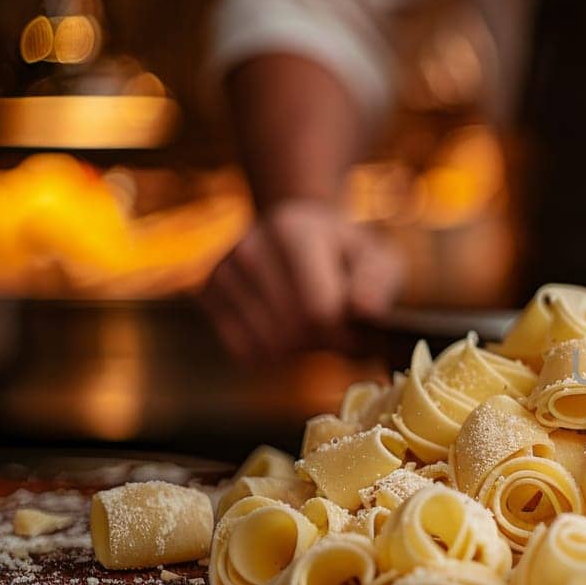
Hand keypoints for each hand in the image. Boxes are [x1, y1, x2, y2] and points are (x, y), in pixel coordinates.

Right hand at [199, 199, 403, 360]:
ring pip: (268, 346)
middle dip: (325, 343)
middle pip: (292, 331)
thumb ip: (377, 282)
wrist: (297, 230)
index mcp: (293, 231)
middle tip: (341, 333)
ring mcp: (223, 270)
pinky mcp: (208, 293)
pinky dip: (273, 353)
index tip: (362, 335)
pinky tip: (288, 330)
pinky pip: (245, 351)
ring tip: (316, 326)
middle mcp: (249, 247)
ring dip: (300, 350)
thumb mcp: (377, 257)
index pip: (318, 311)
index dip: (347, 336)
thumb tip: (365, 311)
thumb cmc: (345, 252)